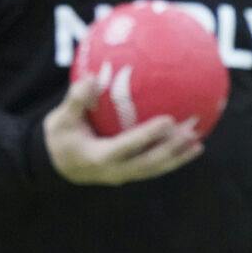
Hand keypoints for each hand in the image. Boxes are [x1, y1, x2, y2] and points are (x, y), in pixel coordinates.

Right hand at [44, 77, 203, 186]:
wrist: (53, 165)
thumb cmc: (59, 136)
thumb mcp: (61, 119)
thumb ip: (76, 100)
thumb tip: (93, 77)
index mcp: (98, 157)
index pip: (128, 146)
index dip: (148, 135)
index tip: (168, 120)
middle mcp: (114, 171)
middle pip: (148, 163)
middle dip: (172, 149)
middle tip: (191, 132)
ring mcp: (122, 175)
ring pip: (154, 169)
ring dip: (177, 157)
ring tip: (198, 144)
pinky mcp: (127, 174)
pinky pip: (152, 167)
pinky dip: (171, 159)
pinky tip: (188, 148)